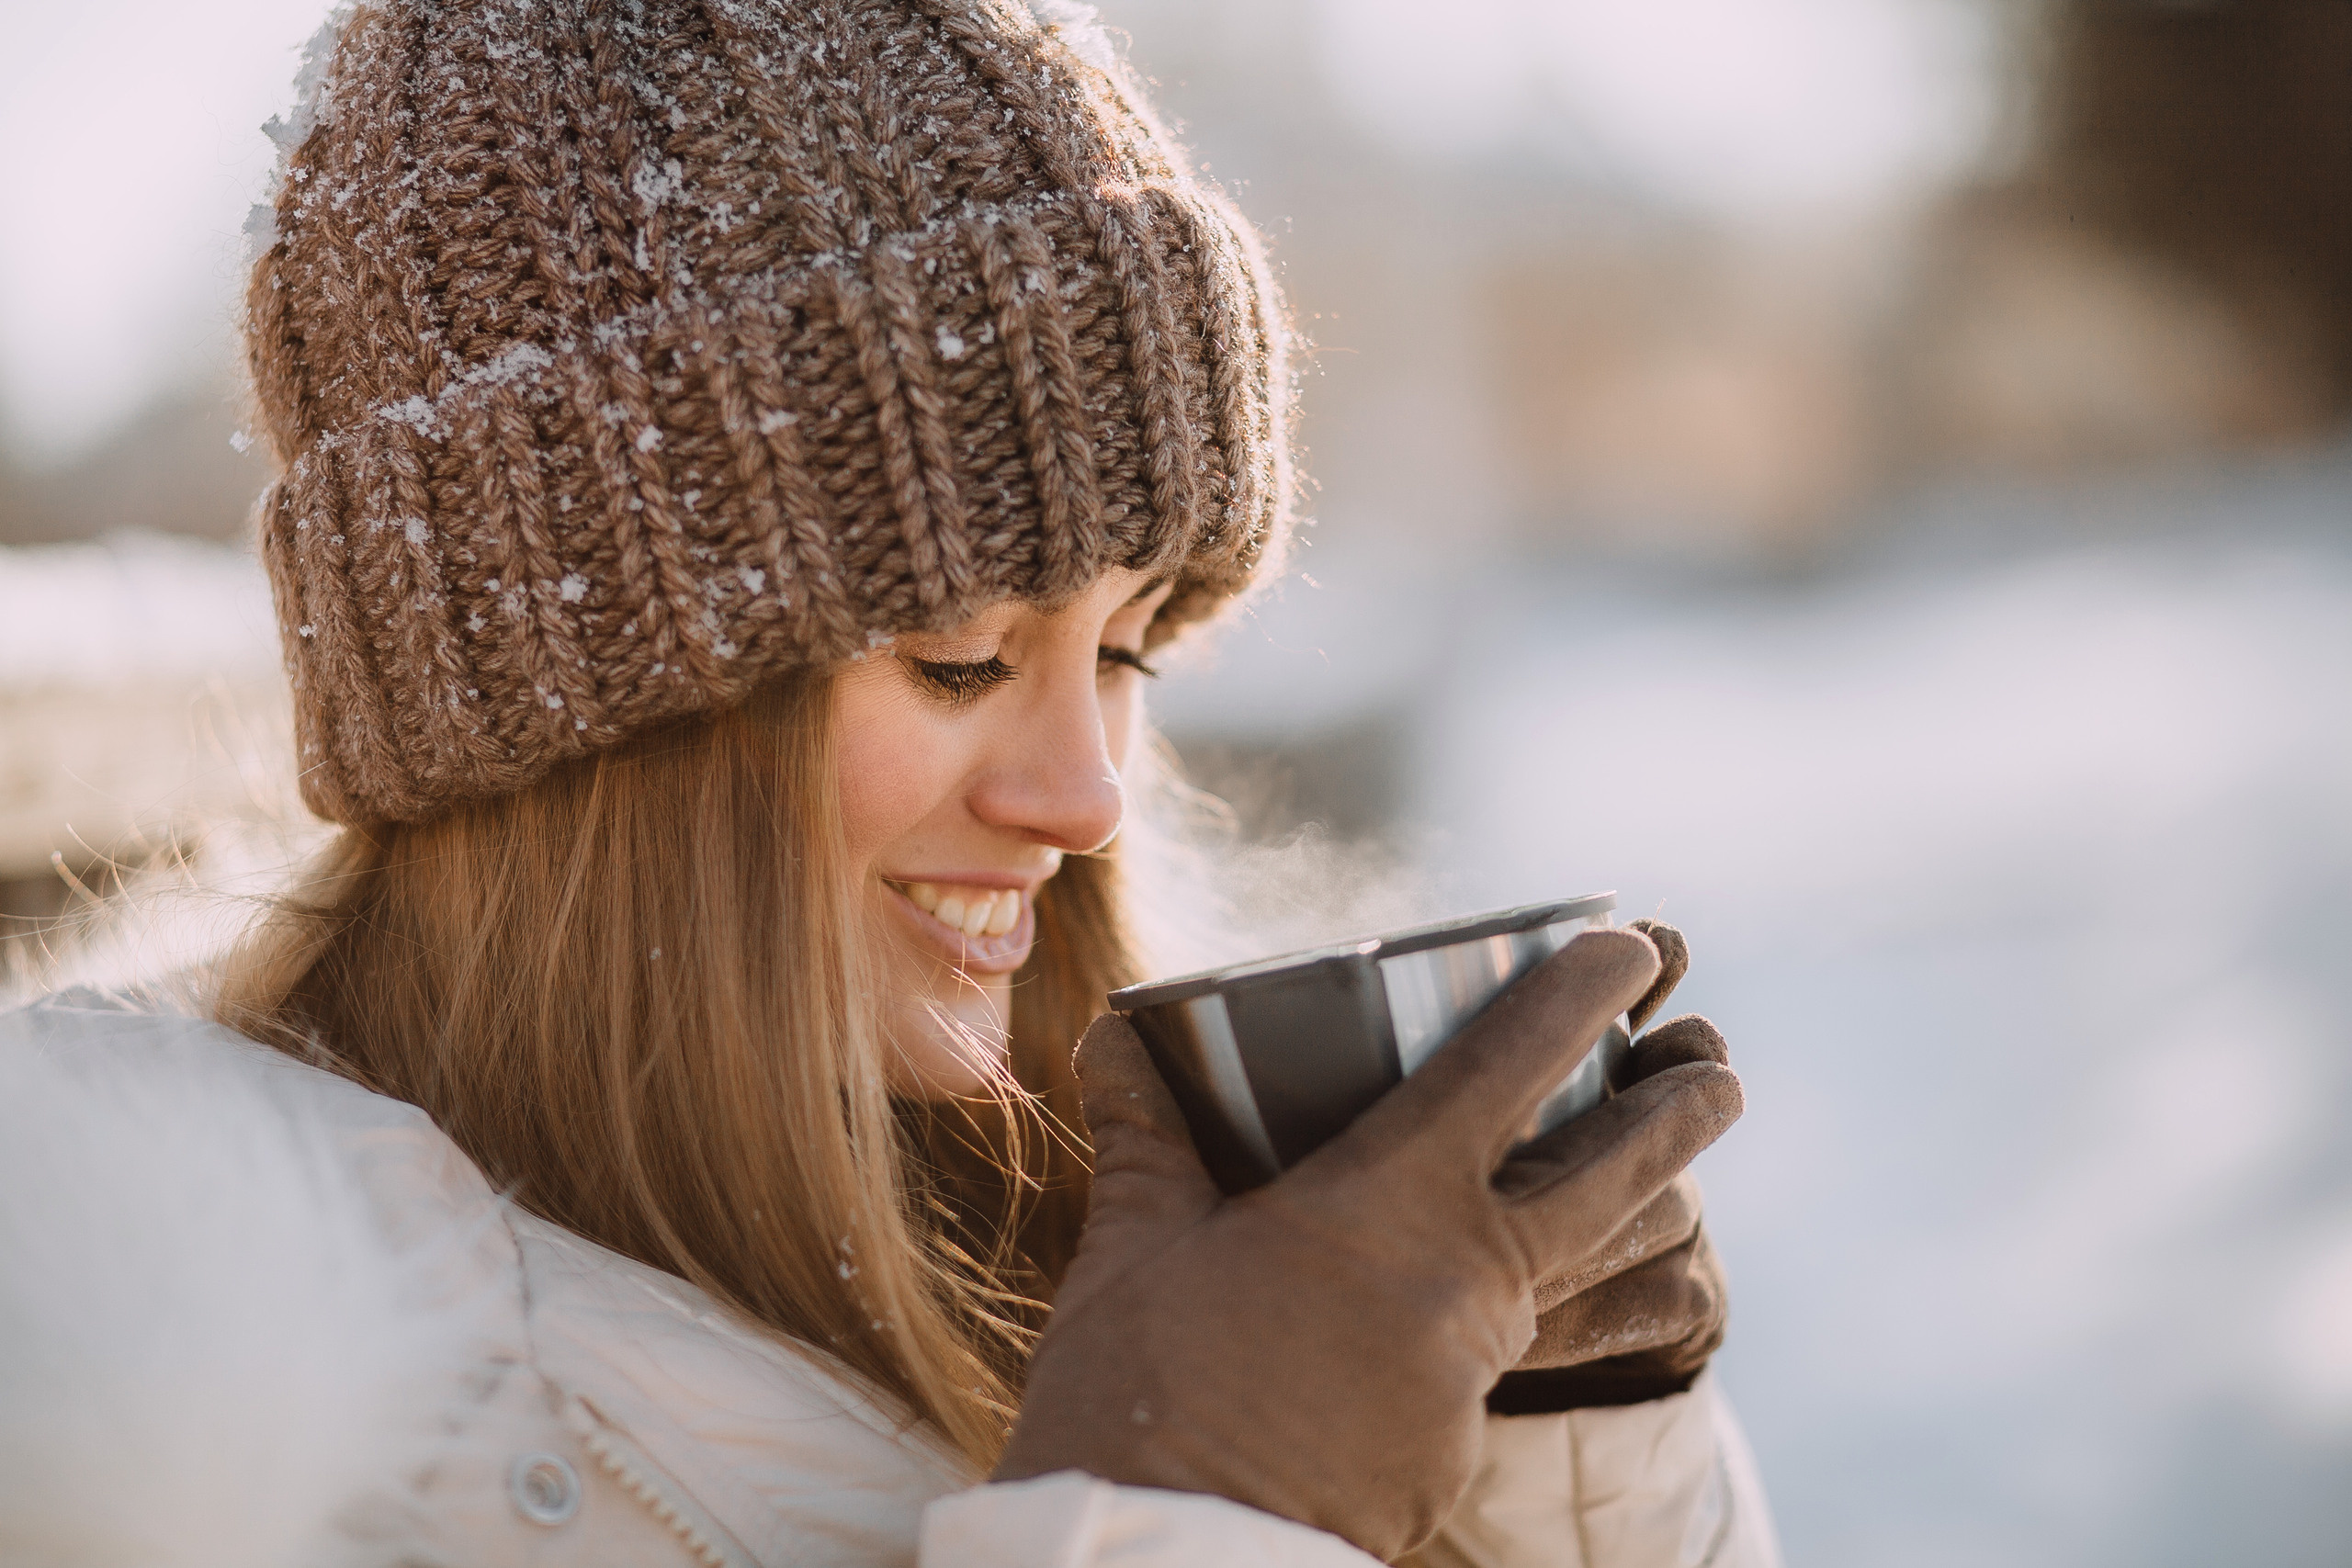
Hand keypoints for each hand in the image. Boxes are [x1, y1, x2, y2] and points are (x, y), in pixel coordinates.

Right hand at [997, 928, 1743, 1560]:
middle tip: (1715, 1071)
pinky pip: (1518, 1363)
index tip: (1626, 942)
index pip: (1511, 1065)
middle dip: (1679, 1113)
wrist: (1163, 1565)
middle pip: (1613, 1179)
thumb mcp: (1135, 1249)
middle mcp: (1459, 1282)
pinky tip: (1495, 1308)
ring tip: (1668, 1183)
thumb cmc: (1137, 1396)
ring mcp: (1472, 1376)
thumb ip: (1149, 1136)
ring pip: (1588, 1278)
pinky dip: (1530, 1319)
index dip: (1579, 990)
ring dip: (1638, 1217)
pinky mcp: (1456, 1450)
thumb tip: (1115, 1040)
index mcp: (1386, 1204)